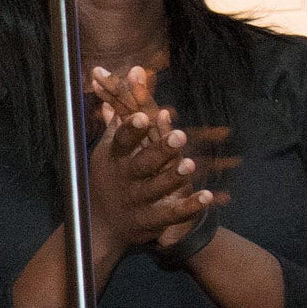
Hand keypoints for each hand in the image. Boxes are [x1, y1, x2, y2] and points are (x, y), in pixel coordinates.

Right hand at [86, 70, 213, 261]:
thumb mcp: (108, 151)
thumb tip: (126, 81)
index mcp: (114, 159)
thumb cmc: (108, 178)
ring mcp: (138, 200)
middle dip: (160, 151)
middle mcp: (125, 179)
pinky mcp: (151, 219)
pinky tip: (206, 196)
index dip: (131, 130)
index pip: (122, 142)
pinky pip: (172, 213)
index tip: (142, 116)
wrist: (100, 226)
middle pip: (143, 164)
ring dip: (174, 177)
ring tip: (190, 164)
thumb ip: (120, 120)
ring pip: (157, 188)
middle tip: (180, 136)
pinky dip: (190, 206)